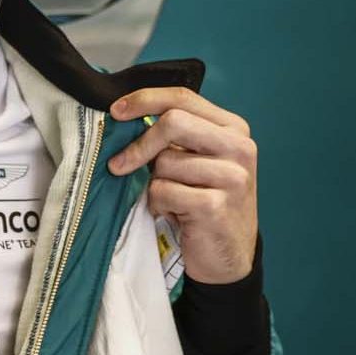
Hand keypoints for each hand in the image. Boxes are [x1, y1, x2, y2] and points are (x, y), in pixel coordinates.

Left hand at [106, 87, 258, 284]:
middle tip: (119, 165)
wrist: (228, 257)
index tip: (115, 111)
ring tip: (172, 200)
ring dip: (155, 184)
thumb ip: (176, 138)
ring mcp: (232, 176)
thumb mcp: (199, 162)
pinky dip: (158, 204)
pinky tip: (175, 214)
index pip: (184, 98)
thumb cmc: (206, 203)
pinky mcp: (215, 205)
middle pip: (173, 122)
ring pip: (164, 162)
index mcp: (233, 129)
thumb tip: (125, 117)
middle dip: (139, 144)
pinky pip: (162, 191)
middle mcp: (239, 147)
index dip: (145, 100)